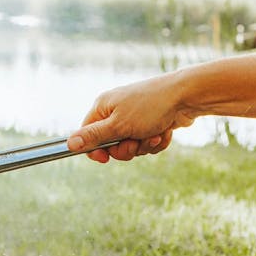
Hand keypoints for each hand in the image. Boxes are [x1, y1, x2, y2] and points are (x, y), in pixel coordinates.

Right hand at [67, 72, 194, 161]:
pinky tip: (163, 132)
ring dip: (143, 147)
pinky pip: (146, 144)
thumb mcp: (118, 125)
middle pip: (110, 146)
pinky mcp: (150, 124)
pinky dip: (155, 143)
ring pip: (130, 147)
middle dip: (126, 149)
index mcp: (103, 107)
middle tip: (135, 142)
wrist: (186, 97)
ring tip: (154, 134)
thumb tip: (69, 144)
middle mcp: (116, 111)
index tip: (106, 158)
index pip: (87, 135)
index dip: (96, 150)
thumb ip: (93, 136)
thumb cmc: (151, 107)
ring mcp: (134, 118)